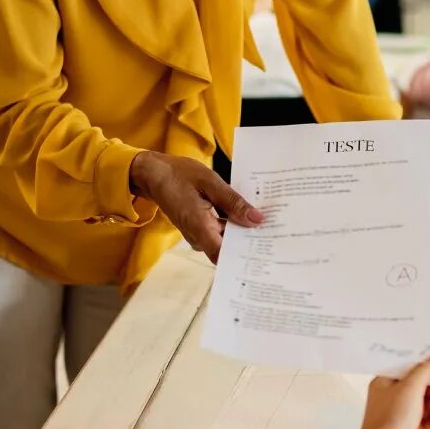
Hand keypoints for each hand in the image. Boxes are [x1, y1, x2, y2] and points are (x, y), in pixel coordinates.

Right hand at [129, 151, 262, 260]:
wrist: (153, 174)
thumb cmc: (179, 174)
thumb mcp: (210, 182)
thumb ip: (233, 202)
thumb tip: (256, 220)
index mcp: (199, 226)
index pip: (224, 255)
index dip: (245, 255)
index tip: (267, 249)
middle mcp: (197, 236)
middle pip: (228, 248)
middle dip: (250, 241)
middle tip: (275, 232)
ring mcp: (197, 234)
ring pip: (225, 240)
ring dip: (242, 231)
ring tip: (267, 221)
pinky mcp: (198, 228)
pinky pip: (219, 232)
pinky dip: (232, 224)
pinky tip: (247, 213)